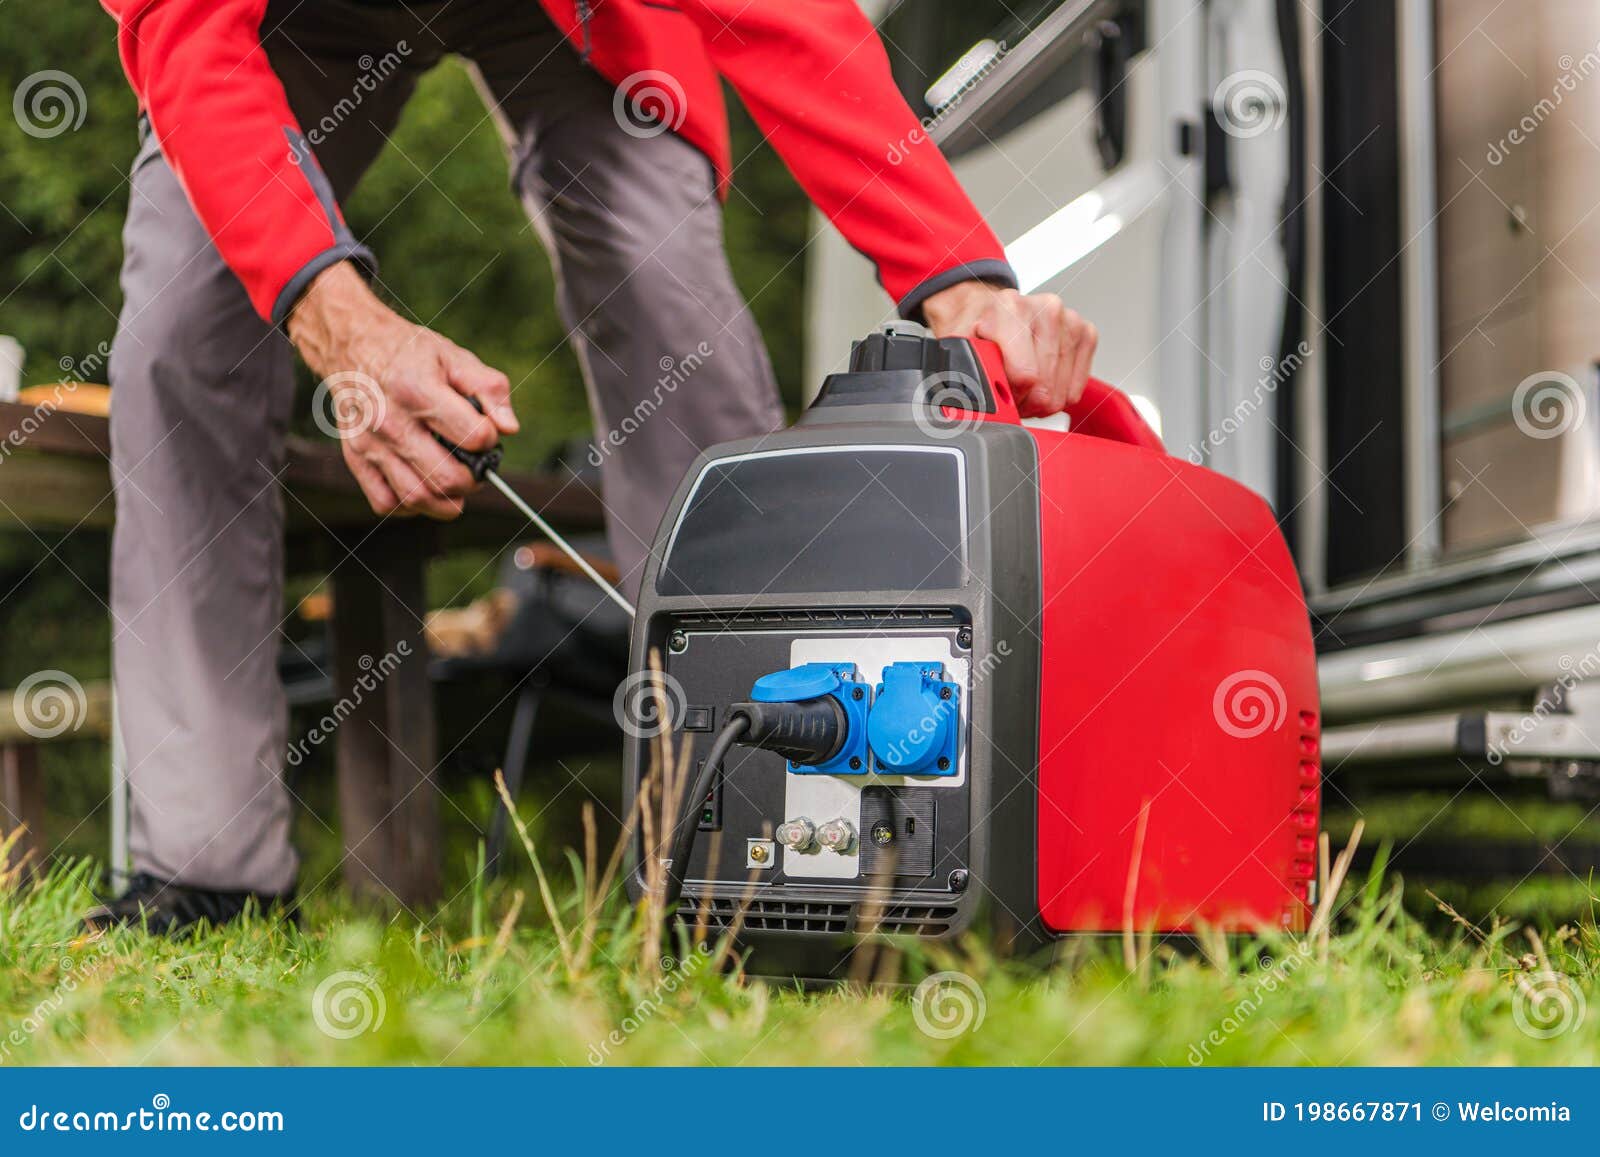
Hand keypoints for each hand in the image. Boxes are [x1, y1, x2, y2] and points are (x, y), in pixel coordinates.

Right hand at [287, 262, 518, 518]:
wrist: (353, 346)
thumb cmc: (410, 353)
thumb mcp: (454, 356)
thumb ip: (489, 389)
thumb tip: (508, 428)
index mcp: (417, 390)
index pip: (473, 437)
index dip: (490, 440)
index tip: (486, 435)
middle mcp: (390, 421)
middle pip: (446, 478)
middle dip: (473, 480)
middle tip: (476, 468)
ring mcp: (369, 443)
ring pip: (416, 498)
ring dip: (446, 502)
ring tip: (456, 485)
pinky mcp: (355, 458)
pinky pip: (386, 503)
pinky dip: (410, 506)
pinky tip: (423, 485)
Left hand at [921, 280, 1097, 416]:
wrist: (987, 308)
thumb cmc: (975, 329)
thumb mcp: (957, 350)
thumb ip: (964, 373)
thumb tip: (974, 405)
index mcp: (1010, 308)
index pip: (1025, 376)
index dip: (1010, 395)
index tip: (998, 390)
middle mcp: (1045, 308)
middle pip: (1044, 389)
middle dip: (1024, 401)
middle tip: (1008, 390)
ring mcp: (1069, 319)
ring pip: (1061, 394)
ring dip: (1039, 399)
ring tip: (1022, 384)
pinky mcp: (1086, 333)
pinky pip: (1075, 390)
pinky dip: (1057, 393)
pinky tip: (1041, 380)